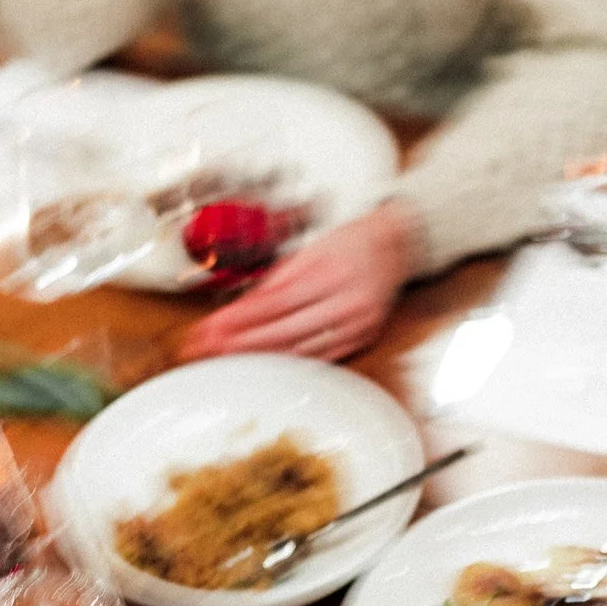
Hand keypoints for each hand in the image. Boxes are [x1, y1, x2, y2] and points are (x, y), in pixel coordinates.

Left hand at [178, 203, 418, 362]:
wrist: (396, 246)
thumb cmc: (353, 243)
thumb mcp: (311, 250)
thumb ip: (277, 279)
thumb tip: (242, 305)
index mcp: (332, 274)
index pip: (275, 303)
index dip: (240, 319)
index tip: (212, 328)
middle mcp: (347, 303)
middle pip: (283, 331)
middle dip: (241, 342)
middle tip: (210, 348)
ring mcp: (357, 325)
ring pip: (300, 350)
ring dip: (260, 356)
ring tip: (228, 358)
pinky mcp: (361, 339)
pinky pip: (319, 357)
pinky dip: (289, 361)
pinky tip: (266, 362)